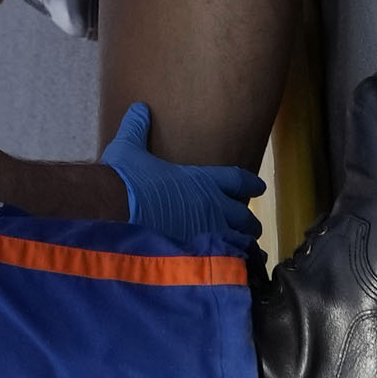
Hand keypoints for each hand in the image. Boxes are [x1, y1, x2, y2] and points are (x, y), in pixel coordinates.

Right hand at [102, 101, 262, 250]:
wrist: (118, 210)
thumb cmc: (126, 178)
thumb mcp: (129, 147)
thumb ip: (137, 128)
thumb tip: (139, 107)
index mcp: (201, 180)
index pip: (237, 179)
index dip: (249, 183)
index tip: (258, 187)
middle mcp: (213, 206)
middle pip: (245, 215)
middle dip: (248, 221)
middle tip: (249, 225)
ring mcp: (210, 233)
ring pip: (241, 241)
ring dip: (243, 244)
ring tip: (244, 251)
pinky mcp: (201, 257)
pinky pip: (230, 262)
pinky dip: (236, 265)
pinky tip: (235, 270)